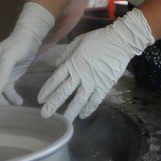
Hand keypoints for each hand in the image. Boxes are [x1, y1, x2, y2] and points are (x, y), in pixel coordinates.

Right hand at [0, 2, 54, 119]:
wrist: (30, 37)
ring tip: (7, 113)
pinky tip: (19, 103)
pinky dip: (12, 98)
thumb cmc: (18, 45)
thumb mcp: (9, 59)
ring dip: (1, 103)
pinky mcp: (11, 76)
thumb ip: (2, 75)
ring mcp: (1, 75)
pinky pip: (9, 91)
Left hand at [38, 9, 153, 120]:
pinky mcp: (104, 86)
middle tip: (45, 115)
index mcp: (72, 63)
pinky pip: (94, 101)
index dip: (47, 90)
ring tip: (64, 121)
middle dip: (53, 104)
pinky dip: (88, 109)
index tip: (40, 100)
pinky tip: (83, 115)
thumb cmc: (99, 39)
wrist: (120, 42)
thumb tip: (56, 64)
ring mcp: (93, 82)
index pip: (56, 79)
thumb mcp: (79, 41)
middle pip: (64, 92)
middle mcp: (80, 75)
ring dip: (70, 111)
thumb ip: (66, 53)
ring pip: (78, 100)